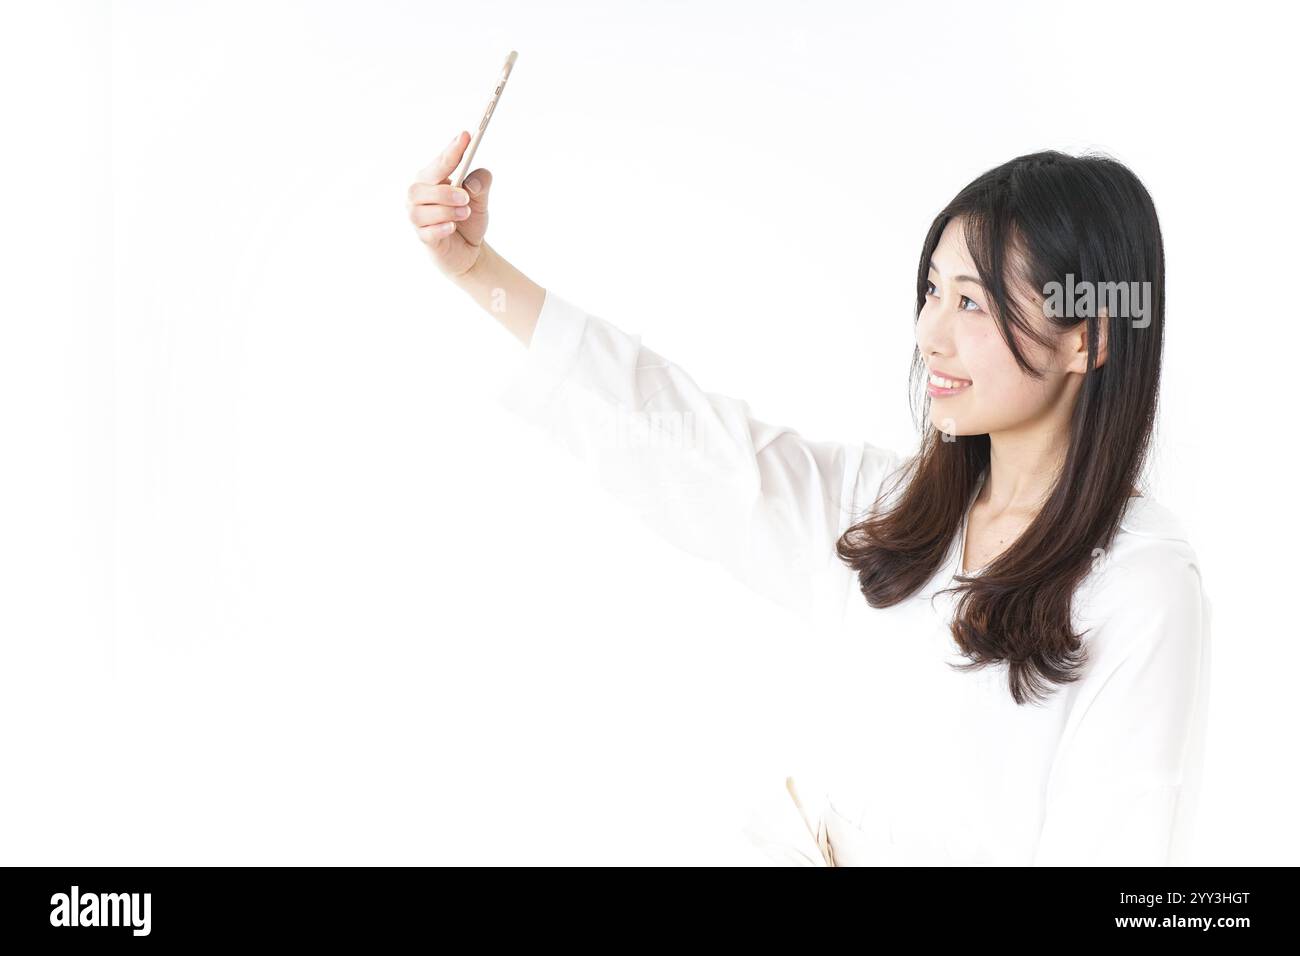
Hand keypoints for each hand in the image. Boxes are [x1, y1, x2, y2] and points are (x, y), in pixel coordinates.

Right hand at [407, 130, 492, 278]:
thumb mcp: (481, 198)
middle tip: (465, 196)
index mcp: (431, 179)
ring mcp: (418, 218)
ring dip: (446, 211)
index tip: (466, 136)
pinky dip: (441, 228)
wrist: (469, 251)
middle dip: (443, 191)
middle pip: (419, 188)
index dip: (452, 150)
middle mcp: (419, 196)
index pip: (439, 162)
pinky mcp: (424, 238)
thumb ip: (481, 183)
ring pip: (421, 211)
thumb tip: (471, 183)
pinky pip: (426, 232)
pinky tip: (452, 228)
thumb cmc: (468, 218)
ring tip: (465, 213)